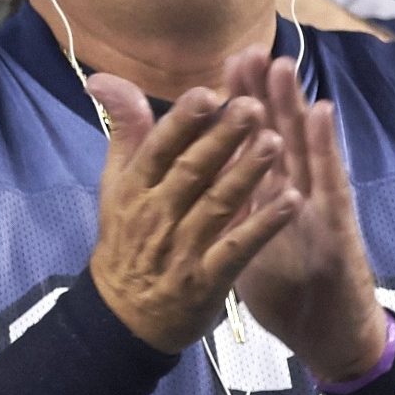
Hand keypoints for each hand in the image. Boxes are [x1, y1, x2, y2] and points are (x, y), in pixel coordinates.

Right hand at [82, 71, 295, 350]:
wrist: (123, 315)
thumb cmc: (127, 240)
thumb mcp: (116, 185)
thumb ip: (124, 131)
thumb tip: (103, 79)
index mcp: (133, 190)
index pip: (155, 150)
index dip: (181, 123)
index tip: (208, 94)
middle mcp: (155, 216)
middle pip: (190, 173)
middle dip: (221, 140)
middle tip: (253, 106)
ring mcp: (182, 249)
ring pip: (217, 206)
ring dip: (246, 174)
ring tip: (275, 142)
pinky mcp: (207, 279)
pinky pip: (238, 248)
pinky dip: (263, 225)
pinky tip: (290, 202)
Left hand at [228, 46, 385, 380]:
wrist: (328, 335)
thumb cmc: (289, 290)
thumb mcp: (243, 247)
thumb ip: (225, 214)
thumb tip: (197, 190)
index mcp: (265, 201)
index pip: (246, 149)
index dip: (233, 114)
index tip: (216, 73)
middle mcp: (293, 194)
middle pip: (273, 138)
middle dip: (259, 96)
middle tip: (245, 50)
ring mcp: (317, 206)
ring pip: (303, 149)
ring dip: (292, 107)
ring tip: (281, 65)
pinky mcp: (337, 226)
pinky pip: (329, 184)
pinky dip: (324, 148)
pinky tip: (320, 116)